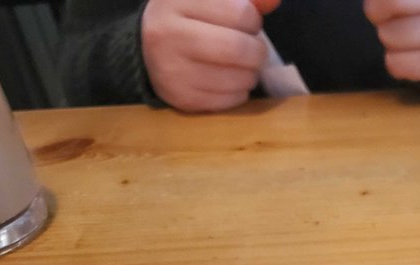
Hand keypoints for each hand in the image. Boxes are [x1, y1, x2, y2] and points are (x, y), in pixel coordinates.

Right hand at [141, 0, 281, 111]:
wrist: (146, 50)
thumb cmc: (188, 19)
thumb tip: (273, 1)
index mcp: (175, 1)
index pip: (240, 13)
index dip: (253, 20)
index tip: (246, 23)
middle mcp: (168, 35)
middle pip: (238, 49)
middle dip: (257, 51)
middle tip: (253, 50)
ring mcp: (173, 70)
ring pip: (238, 78)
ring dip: (251, 73)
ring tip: (241, 65)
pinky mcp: (182, 99)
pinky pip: (231, 100)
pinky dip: (240, 91)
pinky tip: (229, 80)